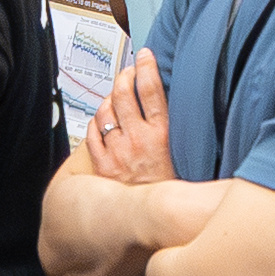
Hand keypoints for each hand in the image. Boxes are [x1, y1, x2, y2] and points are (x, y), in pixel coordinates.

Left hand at [79, 51, 171, 192]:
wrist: (156, 220)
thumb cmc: (171, 186)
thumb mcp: (183, 153)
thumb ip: (175, 128)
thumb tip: (172, 102)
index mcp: (161, 134)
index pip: (150, 89)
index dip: (146, 66)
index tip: (145, 56)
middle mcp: (138, 139)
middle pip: (122, 94)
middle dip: (123, 76)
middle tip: (126, 71)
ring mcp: (117, 151)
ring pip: (104, 110)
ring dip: (108, 98)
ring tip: (114, 95)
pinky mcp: (103, 163)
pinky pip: (91, 132)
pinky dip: (95, 121)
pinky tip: (102, 119)